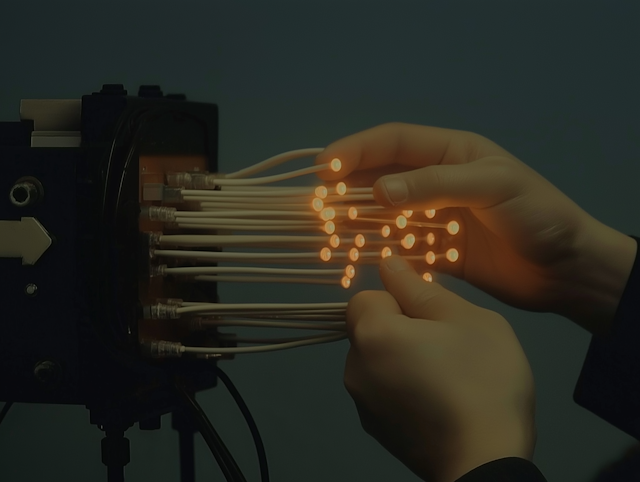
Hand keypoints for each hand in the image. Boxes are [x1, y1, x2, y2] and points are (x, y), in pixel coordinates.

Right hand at [317, 123, 636, 334]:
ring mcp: (435, 217)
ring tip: (326, 231)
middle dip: (348, 187)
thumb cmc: (537, 215)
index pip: (394, 142)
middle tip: (316, 203)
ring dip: (357, 220)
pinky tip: (354, 257)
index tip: (325, 167)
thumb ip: (435, 186)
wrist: (566, 270)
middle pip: (382, 177)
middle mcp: (437, 181)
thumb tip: (378, 192)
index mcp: (452, 152)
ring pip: (385, 213)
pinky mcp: (436, 251)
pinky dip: (376, 251)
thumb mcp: (492, 187)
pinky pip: (398, 246)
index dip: (357, 150)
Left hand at [345, 255, 535, 481]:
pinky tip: (438, 402)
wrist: (486, 464)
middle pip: (370, 328)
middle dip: (401, 328)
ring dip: (402, 358)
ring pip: (378, 359)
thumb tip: (388, 264)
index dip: (399, 300)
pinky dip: (403, 388)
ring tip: (446, 377)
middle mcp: (354, 368)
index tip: (432, 320)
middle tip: (446, 347)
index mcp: (371, 334)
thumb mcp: (465, 319)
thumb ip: (420, 288)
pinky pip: (383, 389)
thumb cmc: (481, 381)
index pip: (367, 295)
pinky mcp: (375, 429)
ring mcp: (362, 403)